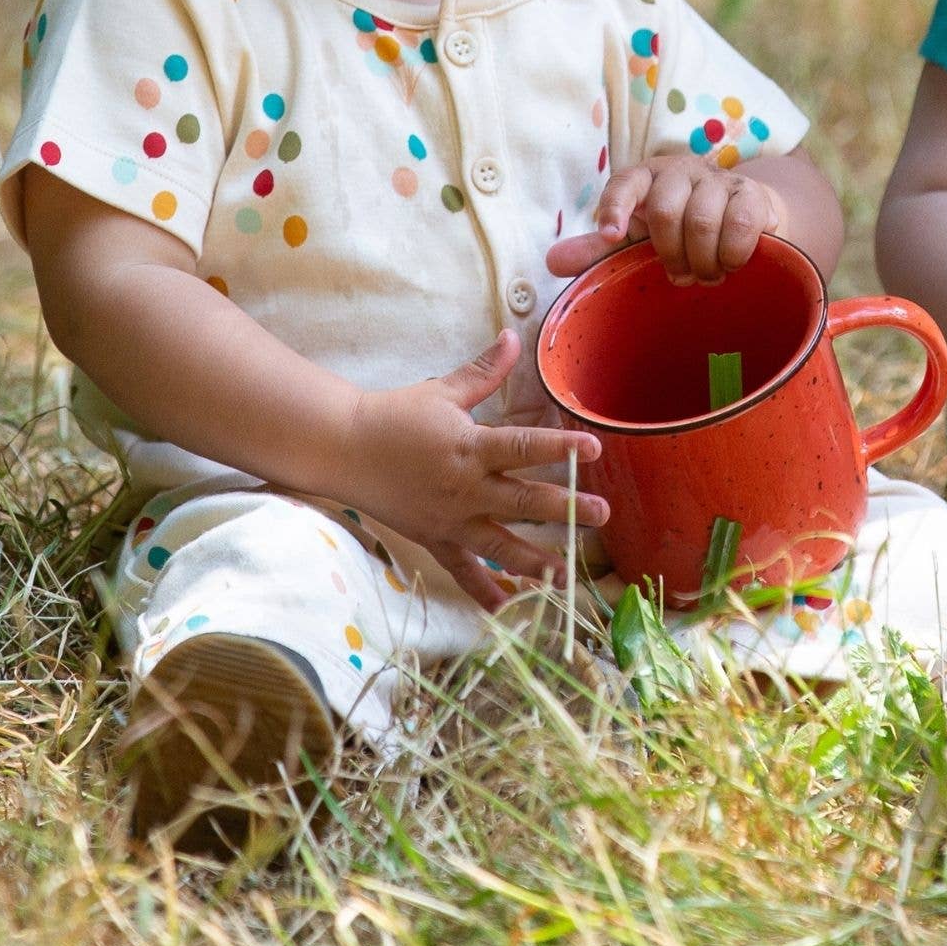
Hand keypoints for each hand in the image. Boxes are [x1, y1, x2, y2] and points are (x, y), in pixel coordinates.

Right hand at [342, 330, 607, 612]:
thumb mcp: (444, 390)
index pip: (523, 446)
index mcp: (470, 447)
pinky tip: (507, 610)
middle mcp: (465, 488)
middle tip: (602, 514)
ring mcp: (449, 519)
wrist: (344, 449)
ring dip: (535, 560)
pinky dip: (483, 591)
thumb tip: (514, 336)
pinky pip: (462, 571)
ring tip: (567, 575)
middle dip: (565, 509)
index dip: (559, 446)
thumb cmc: (397, 416)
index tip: (594, 448)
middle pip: (522, 501)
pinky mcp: (434, 539)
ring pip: (499, 545)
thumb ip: (485, 371)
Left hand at [546, 154, 782, 284]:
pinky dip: (731, 253)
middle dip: (670, 253)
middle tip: (679, 277)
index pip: (625, 183)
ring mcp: (718, 180)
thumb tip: (552, 261)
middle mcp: (681, 171)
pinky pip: (739, 223)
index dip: (615, 207)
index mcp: (647, 178)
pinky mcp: (751, 193)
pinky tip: (731, 264)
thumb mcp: (640, 238)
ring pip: (701, 219)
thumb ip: (599, 251)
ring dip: (702, 259)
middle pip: (664, 210)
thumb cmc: (681, 229)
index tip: (612, 236)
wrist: (744, 216)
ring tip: (706, 275)